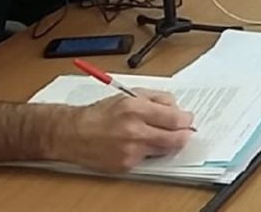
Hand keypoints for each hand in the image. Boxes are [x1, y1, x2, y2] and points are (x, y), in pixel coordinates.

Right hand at [51, 89, 194, 172]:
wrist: (73, 133)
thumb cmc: (100, 113)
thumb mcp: (129, 95)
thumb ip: (156, 98)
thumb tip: (177, 107)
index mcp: (135, 109)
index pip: (174, 118)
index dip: (186, 120)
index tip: (188, 119)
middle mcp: (134, 131)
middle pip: (175, 138)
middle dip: (184, 134)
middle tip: (185, 131)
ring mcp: (130, 150)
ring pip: (164, 150)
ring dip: (168, 143)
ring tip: (160, 134)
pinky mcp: (126, 165)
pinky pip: (148, 158)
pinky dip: (149, 151)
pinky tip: (139, 143)